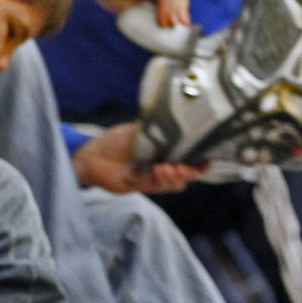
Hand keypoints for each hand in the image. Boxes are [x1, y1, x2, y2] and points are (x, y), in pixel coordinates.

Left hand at [71, 123, 202, 193]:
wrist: (94, 155)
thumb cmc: (115, 140)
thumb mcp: (138, 130)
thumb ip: (155, 126)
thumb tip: (171, 114)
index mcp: (164, 152)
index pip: (187, 158)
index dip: (199, 163)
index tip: (207, 162)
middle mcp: (162, 166)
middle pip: (185, 174)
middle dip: (190, 172)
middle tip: (187, 167)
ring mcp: (153, 177)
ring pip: (174, 183)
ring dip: (175, 177)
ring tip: (170, 167)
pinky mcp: (143, 187)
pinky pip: (158, 187)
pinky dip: (161, 180)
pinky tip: (159, 170)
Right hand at [91, 0, 191, 26]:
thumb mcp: (130, 2)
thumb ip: (143, 8)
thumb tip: (153, 23)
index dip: (179, 6)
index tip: (179, 23)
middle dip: (182, 9)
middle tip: (181, 26)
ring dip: (176, 10)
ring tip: (170, 26)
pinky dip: (167, 8)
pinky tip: (162, 21)